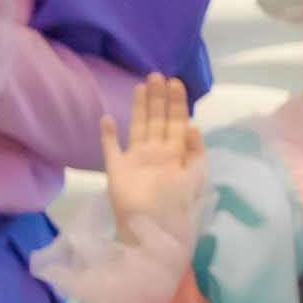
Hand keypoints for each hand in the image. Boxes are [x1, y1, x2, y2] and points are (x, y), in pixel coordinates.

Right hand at [100, 74, 202, 247]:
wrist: (152, 227)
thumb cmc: (176, 204)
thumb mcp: (195, 177)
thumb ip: (195, 152)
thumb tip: (194, 126)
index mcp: (176, 154)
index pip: (177, 123)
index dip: (177, 103)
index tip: (175, 83)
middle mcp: (156, 153)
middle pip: (158, 120)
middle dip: (158, 98)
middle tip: (157, 75)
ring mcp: (135, 159)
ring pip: (138, 126)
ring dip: (139, 107)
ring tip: (141, 85)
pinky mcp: (116, 168)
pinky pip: (110, 148)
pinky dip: (107, 134)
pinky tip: (107, 118)